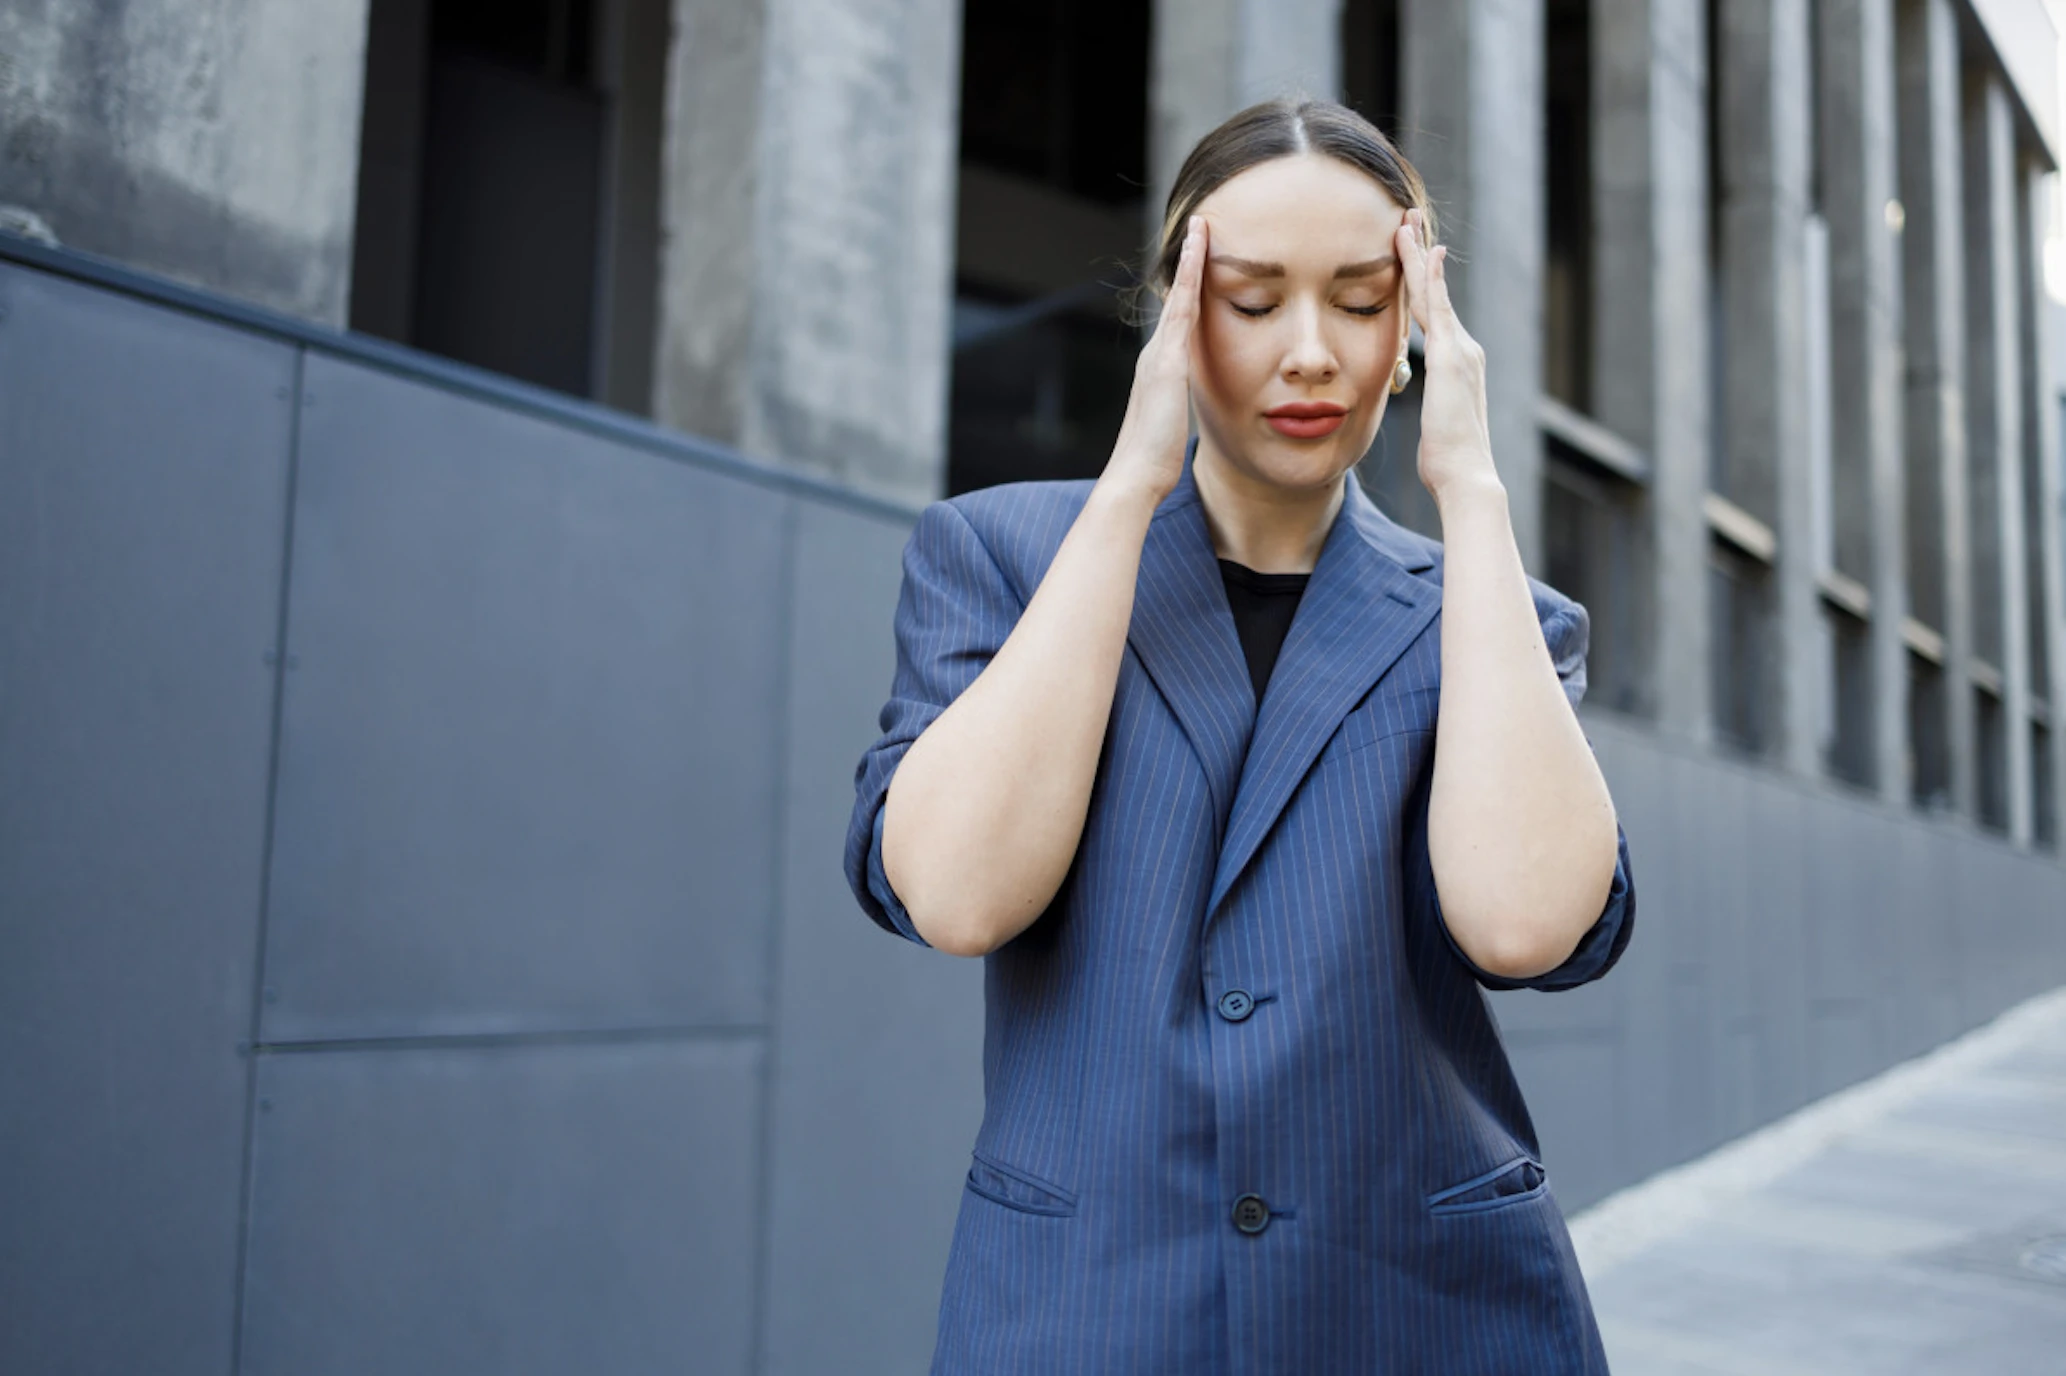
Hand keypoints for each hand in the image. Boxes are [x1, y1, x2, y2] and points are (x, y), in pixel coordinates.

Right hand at [1102, 215, 1207, 505]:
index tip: (1200, 263)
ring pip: (1178, 294)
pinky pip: (1183, 305)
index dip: (1189, 291)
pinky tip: (1202, 248)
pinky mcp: (1168, 359)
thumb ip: (1177, 415)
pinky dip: (1191, 274)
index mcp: (1160, 370)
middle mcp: (1156, 354)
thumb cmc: (1155, 463)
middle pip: (1176, 298)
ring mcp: (1159, 354)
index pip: (1179, 321)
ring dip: (1190, 258)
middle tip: (1201, 226)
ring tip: (1203, 225)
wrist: (1135, 477)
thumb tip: (1182, 420)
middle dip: (1188, 262)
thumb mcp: (1170, 430)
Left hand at [1395, 209, 1500, 503]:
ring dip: (1418, 255)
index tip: (1411, 253)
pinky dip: (1428, 277)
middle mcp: (1464, 351)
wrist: (1466, 477)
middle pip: (1435, 294)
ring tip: (1405, 222)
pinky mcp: (1452, 357)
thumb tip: (1431, 417)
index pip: (1433, 315)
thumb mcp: (1435, 428)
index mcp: (1456, 366)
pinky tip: (1423, 251)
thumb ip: (1432, 411)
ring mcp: (1460, 351)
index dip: (1421, 283)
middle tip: (1408, 219)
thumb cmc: (1447, 463)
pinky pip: (1437, 307)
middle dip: (1420, 255)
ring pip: (1434, 292)